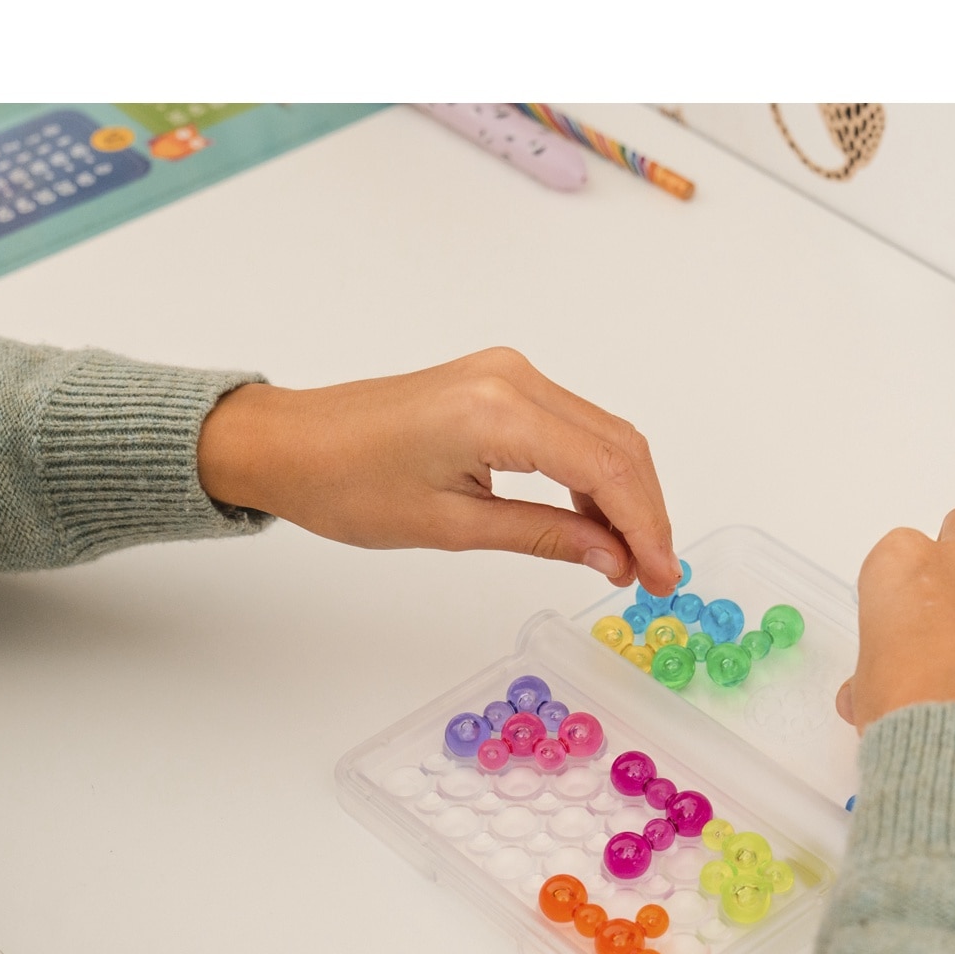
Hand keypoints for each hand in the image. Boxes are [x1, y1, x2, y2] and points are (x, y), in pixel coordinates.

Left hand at [196, 347, 679, 591]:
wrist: (291, 443)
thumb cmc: (349, 486)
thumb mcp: (452, 528)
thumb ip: (544, 536)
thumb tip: (615, 559)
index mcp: (500, 412)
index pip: (606, 469)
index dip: (647, 528)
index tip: (664, 580)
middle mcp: (515, 378)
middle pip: (618, 445)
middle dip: (648, 513)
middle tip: (657, 578)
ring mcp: (510, 373)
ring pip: (603, 434)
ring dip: (626, 494)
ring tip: (630, 560)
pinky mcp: (501, 381)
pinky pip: (574, 426)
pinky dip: (596, 474)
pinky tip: (596, 523)